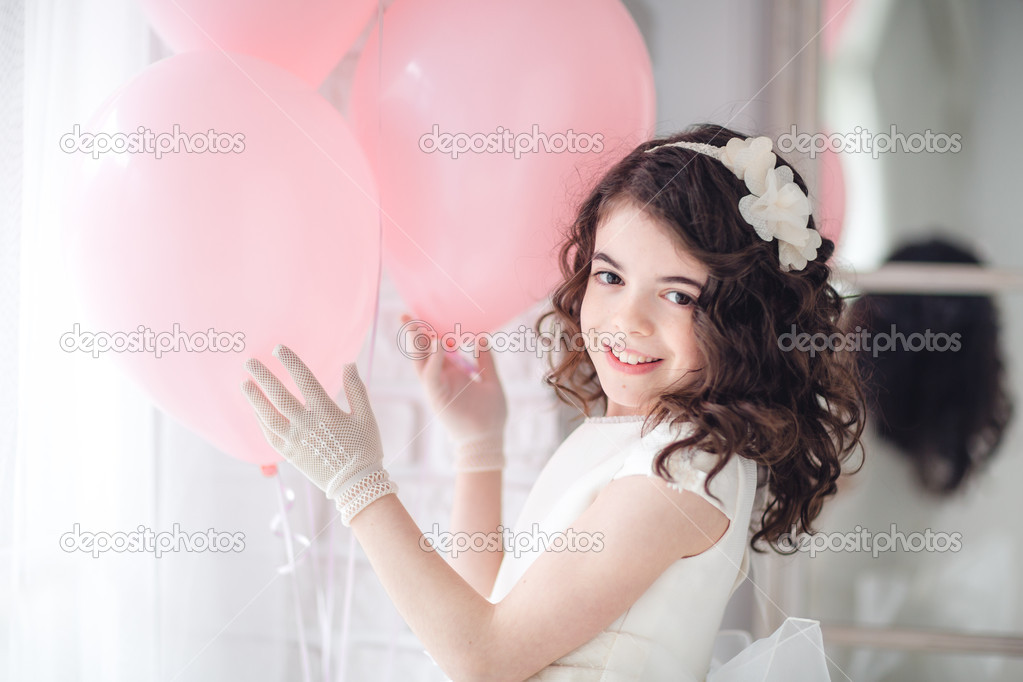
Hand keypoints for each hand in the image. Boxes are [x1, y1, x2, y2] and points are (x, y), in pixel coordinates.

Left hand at [241, 344, 397, 524]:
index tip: (278, 349)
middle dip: (263, 377)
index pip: (305, 381)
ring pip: (268, 416)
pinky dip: (260, 421)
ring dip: (255, 399)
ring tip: (244, 383)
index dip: (291, 363)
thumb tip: (348, 364)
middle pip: (279, 397)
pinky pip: (269, 435)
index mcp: (328, 413)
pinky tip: (255, 410)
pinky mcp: (290, 454)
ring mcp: (296, 441)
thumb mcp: (367, 417)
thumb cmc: (365, 448)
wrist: (356, 484)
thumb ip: (357, 389)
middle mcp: (307, 425)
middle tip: (249, 362)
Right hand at [401, 314, 507, 471]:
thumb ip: (485, 360)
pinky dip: (433, 362)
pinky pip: (432, 378)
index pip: (435, 348)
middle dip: (414, 334)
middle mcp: (442, 379)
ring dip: (417, 344)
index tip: (424, 314)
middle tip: (406, 314)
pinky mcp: (438, 399)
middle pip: (422, 352)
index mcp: (452, 373)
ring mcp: (438, 389)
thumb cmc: (490, 414)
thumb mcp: (490, 381)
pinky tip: (437, 346)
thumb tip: (482, 337)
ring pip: (421, 363)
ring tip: (415, 324)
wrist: (489, 440)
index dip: (429, 332)